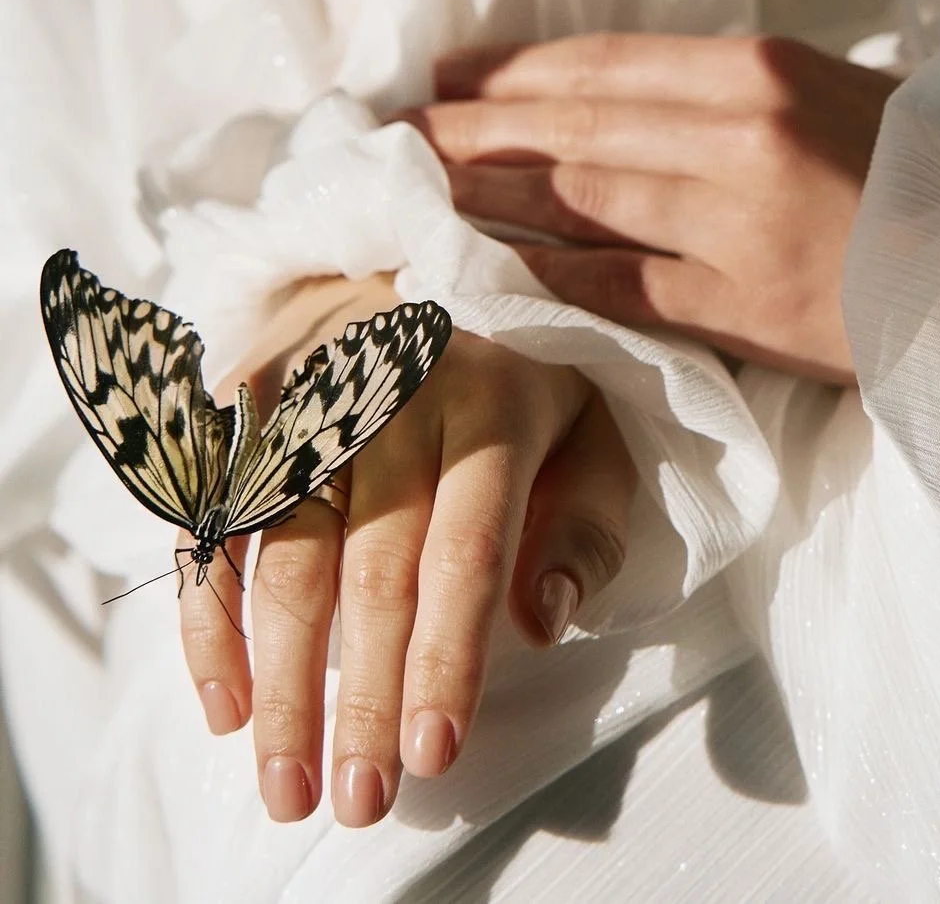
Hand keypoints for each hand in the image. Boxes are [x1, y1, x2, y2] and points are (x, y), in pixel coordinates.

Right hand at [178, 272, 635, 825]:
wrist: (413, 275)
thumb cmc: (519, 383)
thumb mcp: (593, 434)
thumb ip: (587, 525)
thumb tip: (543, 620)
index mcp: (492, 405)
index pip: (464, 545)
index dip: (446, 654)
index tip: (431, 754)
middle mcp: (394, 398)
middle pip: (368, 565)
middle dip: (359, 694)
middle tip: (354, 799)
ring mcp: (310, 400)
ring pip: (282, 553)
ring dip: (276, 676)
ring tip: (283, 779)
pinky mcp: (245, 409)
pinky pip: (216, 522)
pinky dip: (211, 616)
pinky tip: (224, 700)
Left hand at [409, 34, 896, 384]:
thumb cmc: (916, 164)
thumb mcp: (826, 92)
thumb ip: (720, 94)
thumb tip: (604, 100)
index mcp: (758, 66)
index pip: (601, 62)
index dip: (508, 70)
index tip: (442, 73)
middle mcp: (739, 131)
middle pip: (571, 126)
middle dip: (469, 131)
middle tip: (390, 135)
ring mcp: (740, 220)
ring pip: (580, 200)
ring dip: (486, 199)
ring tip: (414, 195)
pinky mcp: (749, 305)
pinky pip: (621, 288)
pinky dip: (547, 278)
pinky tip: (487, 273)